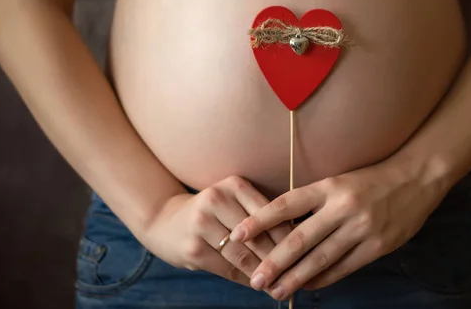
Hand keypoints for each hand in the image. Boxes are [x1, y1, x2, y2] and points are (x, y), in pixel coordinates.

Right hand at [140, 175, 291, 287]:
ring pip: (244, 254)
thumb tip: (296, 241)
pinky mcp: (192, 247)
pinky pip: (227, 268)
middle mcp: (217, 199)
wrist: (163, 220)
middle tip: (299, 276)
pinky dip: (245, 279)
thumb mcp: (232, 202)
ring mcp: (202, 222)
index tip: (307, 253)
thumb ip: (259, 215)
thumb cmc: (210, 213)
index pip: (272, 214)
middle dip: (281, 259)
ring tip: (281, 285)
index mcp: (234, 184)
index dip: (291, 237)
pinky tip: (257, 285)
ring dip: (264, 273)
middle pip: (259, 235)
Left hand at [229, 153, 450, 299]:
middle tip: (255, 279)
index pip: (286, 205)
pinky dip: (323, 279)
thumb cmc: (371, 179)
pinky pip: (344, 268)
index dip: (260, 221)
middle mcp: (342, 207)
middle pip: (300, 239)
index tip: (238, 234)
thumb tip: (284, 227)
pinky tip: (307, 287)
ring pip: (320, 259)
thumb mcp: (339, 181)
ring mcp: (361, 228)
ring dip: (295, 278)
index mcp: (329, 186)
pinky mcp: (377, 246)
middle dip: (274, 261)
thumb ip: (315, 202)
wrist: (416, 178)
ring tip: (276, 291)